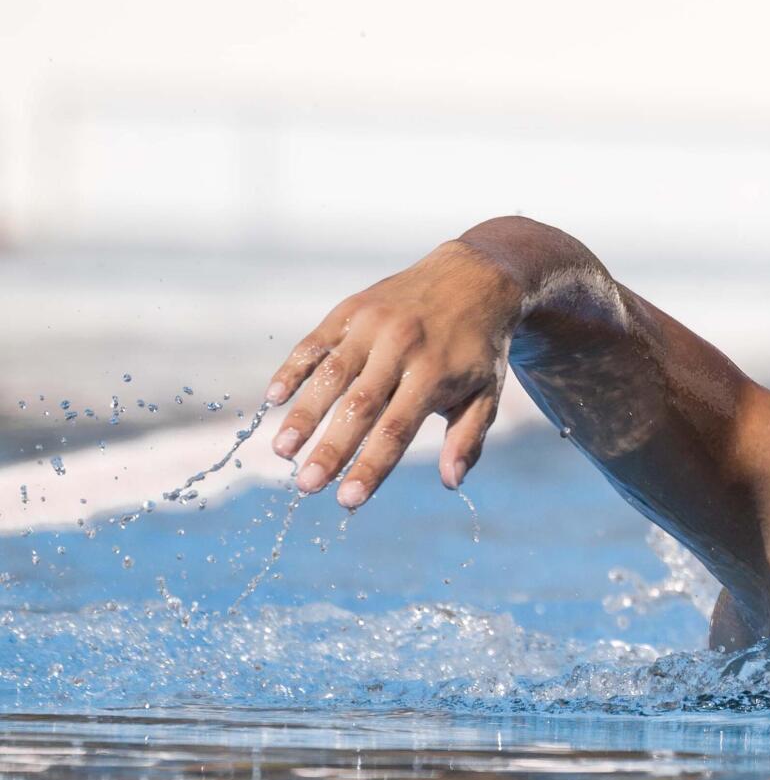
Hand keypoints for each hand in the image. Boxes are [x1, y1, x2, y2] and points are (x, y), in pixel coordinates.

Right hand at [264, 241, 522, 506]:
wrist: (472, 278)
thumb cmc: (477, 350)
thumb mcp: (487, 395)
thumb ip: (468, 439)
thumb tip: (450, 482)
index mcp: (435, 375)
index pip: (395, 430)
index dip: (370, 467)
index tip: (348, 501)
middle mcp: (400, 348)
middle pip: (358, 407)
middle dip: (330, 449)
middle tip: (306, 486)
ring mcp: (372, 325)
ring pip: (329, 375)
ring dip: (303, 415)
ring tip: (282, 452)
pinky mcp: (350, 309)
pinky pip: (315, 342)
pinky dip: (292, 369)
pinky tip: (272, 399)